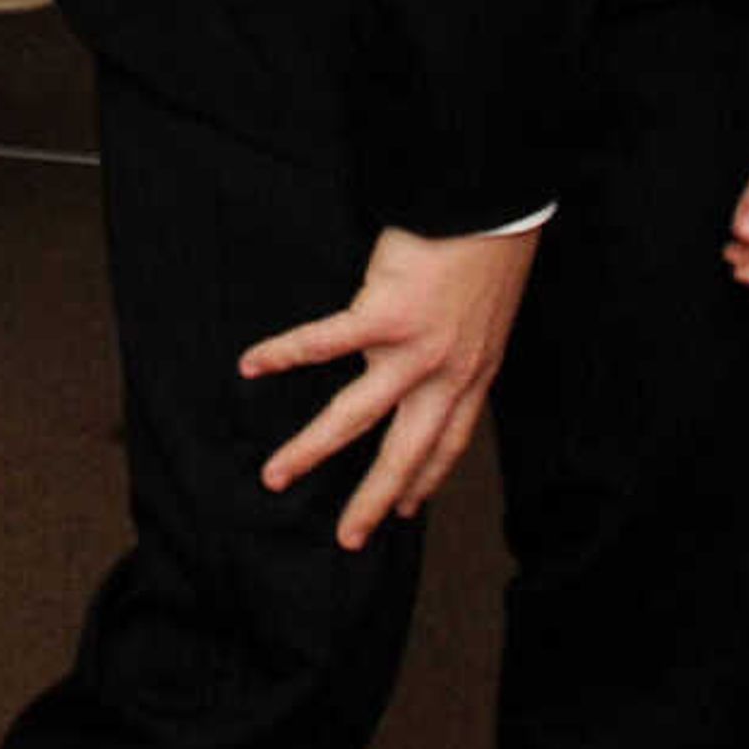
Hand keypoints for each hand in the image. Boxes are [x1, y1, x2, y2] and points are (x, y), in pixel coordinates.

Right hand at [242, 224, 533, 550]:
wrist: (496, 211)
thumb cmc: (493, 250)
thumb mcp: (490, 314)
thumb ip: (462, 342)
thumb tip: (435, 347)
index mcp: (472, 375)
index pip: (447, 444)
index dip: (425, 481)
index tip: (406, 511)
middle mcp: (445, 375)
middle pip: (403, 453)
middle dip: (372, 500)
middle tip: (346, 538)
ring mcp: (413, 349)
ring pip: (354, 416)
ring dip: (311, 450)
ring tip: (275, 475)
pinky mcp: (384, 314)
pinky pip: (324, 343)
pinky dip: (283, 354)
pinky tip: (251, 364)